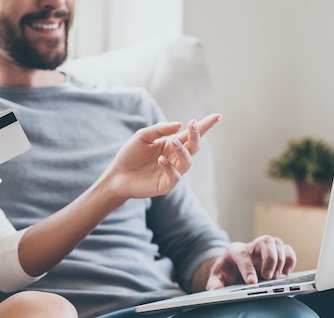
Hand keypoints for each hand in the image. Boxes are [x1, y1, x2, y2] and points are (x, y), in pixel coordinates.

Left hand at [103, 113, 221, 199]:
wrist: (116, 175)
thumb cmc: (129, 155)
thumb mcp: (142, 136)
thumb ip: (159, 129)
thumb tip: (179, 125)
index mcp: (171, 144)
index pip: (191, 135)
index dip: (205, 126)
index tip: (217, 116)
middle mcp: (175, 158)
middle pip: (194, 147)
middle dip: (196, 135)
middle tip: (192, 125)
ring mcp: (172, 172)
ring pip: (188, 162)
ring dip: (183, 150)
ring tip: (173, 141)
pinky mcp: (165, 185)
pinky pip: (174, 177)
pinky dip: (169, 167)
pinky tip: (160, 160)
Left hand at [206, 235, 296, 289]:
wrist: (231, 268)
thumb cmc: (224, 274)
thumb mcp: (215, 280)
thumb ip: (214, 286)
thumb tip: (214, 293)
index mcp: (234, 252)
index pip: (242, 256)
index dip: (248, 269)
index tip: (252, 283)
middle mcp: (251, 248)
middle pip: (265, 241)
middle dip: (270, 259)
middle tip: (269, 277)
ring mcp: (264, 250)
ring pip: (277, 243)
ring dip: (281, 260)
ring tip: (276, 277)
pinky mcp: (275, 254)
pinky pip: (287, 250)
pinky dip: (290, 260)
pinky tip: (286, 273)